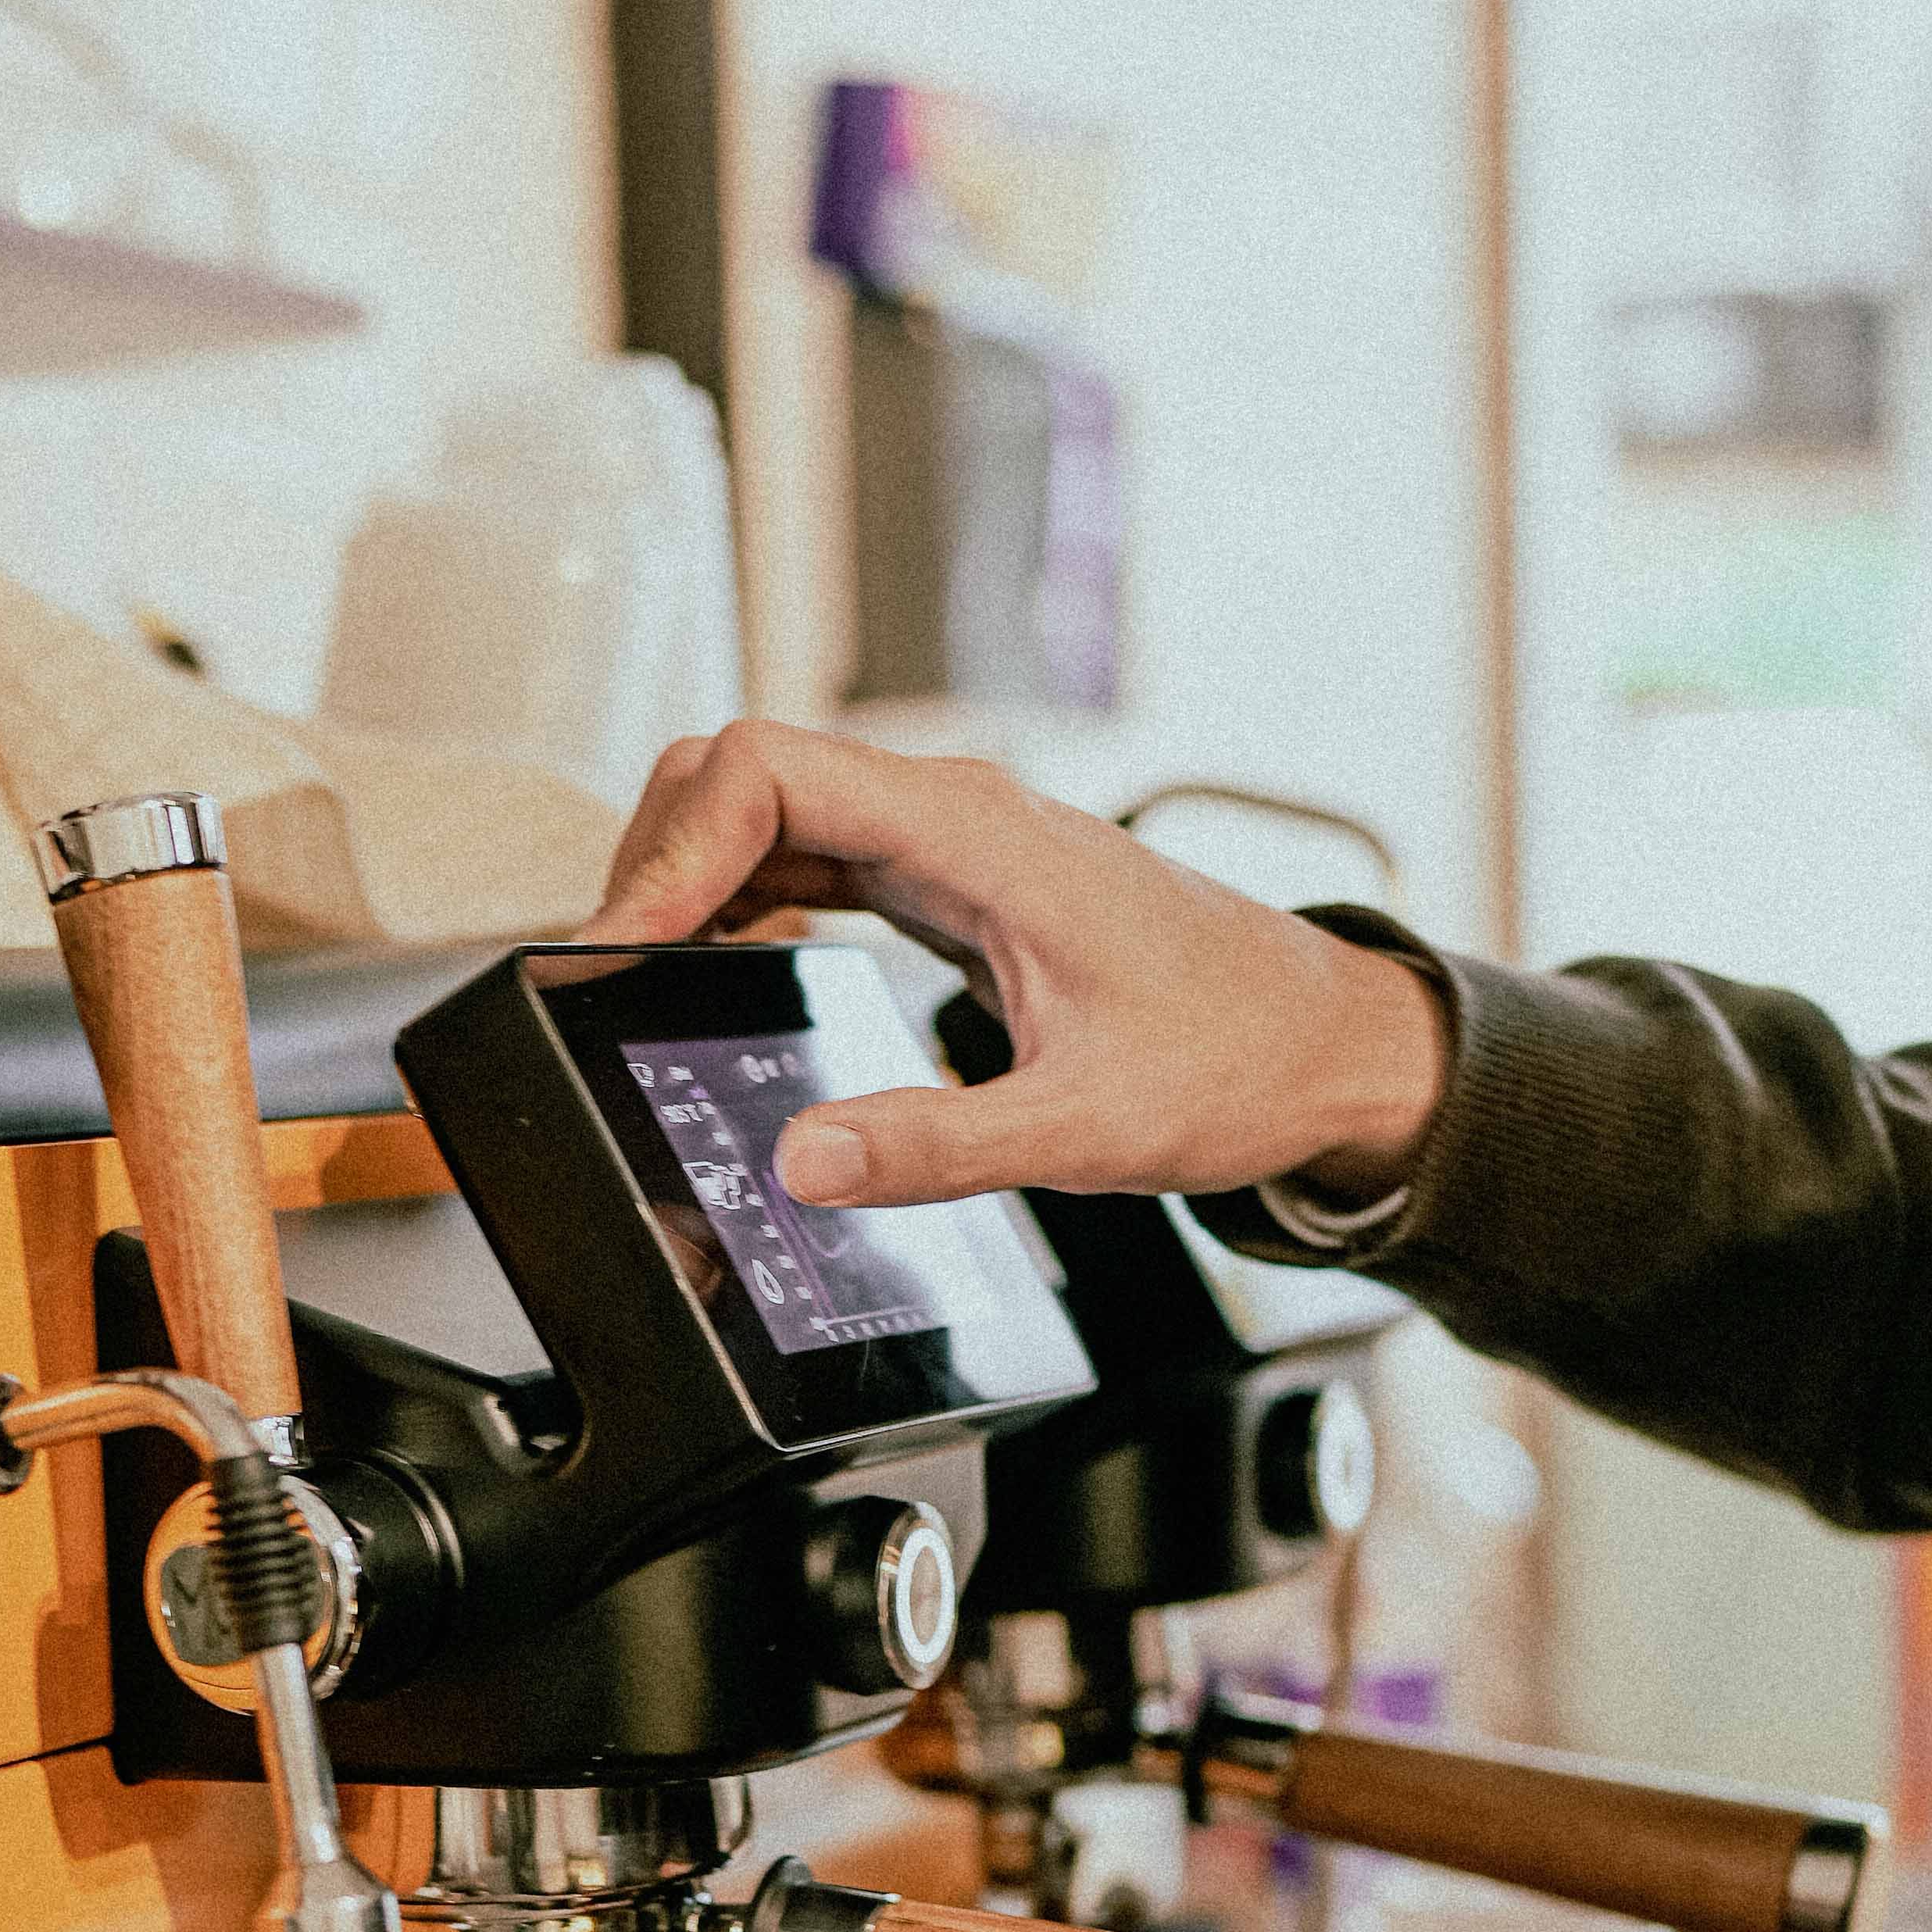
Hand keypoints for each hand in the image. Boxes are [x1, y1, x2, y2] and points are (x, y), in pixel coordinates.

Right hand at [585, 719, 1446, 1210]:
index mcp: (979, 833)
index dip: (674, 848)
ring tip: (637, 973)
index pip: (769, 770)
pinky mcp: (948, 882)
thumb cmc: (1239, 1059)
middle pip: (744, 772)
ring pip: (768, 810)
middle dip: (657, 856)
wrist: (1325, 1047)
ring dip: (691, 878)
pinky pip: (810, 857)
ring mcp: (948, 841)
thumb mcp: (1086, 1128)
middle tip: (606, 969)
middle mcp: (954, 814)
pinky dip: (743, 900)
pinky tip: (720, 968)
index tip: (625, 944)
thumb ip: (939, 1147)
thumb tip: (806, 1161)